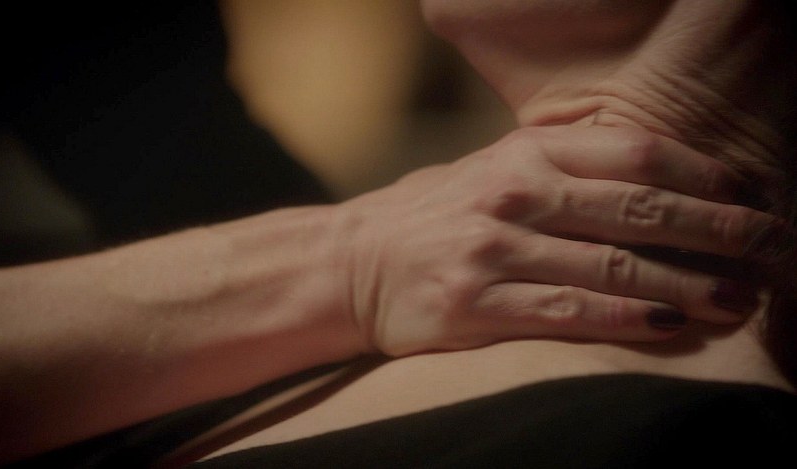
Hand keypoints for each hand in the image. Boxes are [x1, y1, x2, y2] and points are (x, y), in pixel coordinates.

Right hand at [334, 125, 774, 355]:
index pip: (635, 155)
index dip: (703, 174)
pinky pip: (569, 310)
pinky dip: (626, 318)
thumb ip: (560, 168)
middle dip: (716, 229)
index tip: (748, 193)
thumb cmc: (433, 217)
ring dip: (687, 283)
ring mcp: (495, 249)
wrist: (352, 262)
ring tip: (739, 297)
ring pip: (613, 265)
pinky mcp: (477, 304)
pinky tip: (669, 324)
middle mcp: (514, 194)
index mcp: (523, 152)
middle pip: (639, 209)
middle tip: (768, 245)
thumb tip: (649, 181)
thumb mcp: (491, 170)